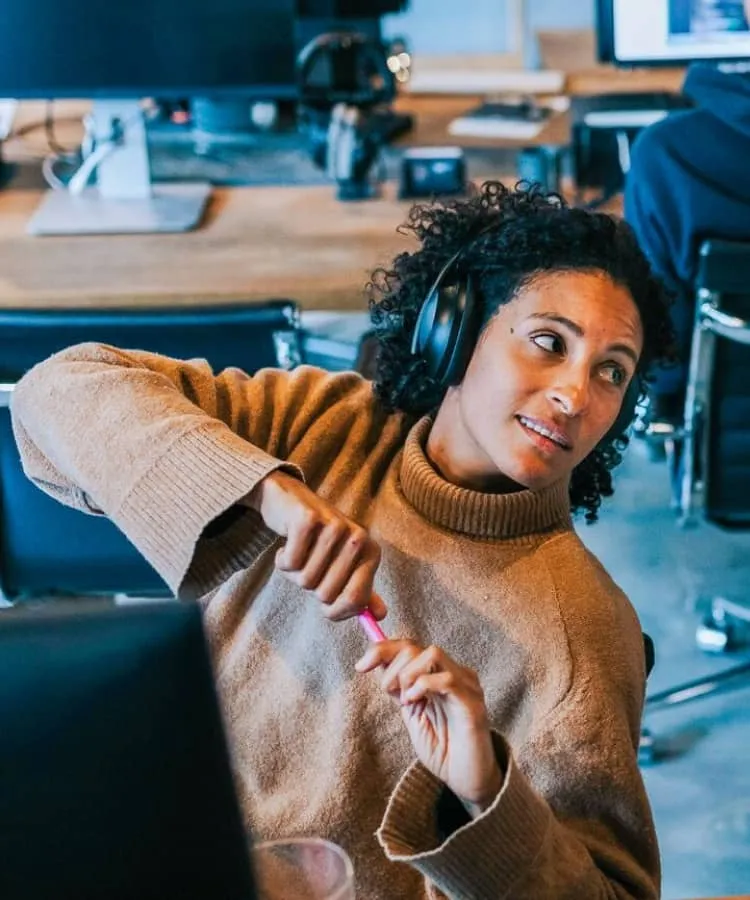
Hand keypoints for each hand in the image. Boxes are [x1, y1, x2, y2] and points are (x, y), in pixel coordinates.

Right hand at [245, 471, 385, 621]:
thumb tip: (381, 616)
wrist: (291, 501)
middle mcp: (358, 538)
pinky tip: (287, 545)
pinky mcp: (307, 519)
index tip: (325, 607)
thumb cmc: (318, 540)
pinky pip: (290, 563)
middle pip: (326, 594)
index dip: (335, 612)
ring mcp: (334, 526)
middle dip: (311, 587)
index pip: (355, 600)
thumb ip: (360, 590)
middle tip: (309, 565)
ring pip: (306, 580)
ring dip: (294, 573)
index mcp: (371, 552)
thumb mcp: (344, 564)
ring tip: (298, 554)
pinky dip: (282, 560)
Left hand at [355, 640, 503, 814]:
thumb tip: (376, 663)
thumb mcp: (412, 715)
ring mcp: (466, 686)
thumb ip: (399, 689)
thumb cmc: (442, 750)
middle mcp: (455, 673)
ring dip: (408, 674)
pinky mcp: (472, 704)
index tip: (361, 666)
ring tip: (405, 699)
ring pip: (432, 654)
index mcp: (440, 675)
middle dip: (391, 667)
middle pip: (416, 647)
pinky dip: (423, 686)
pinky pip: (447, 680)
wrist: (467, 780)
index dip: (382, 649)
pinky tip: (415, 703)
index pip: (410, 645)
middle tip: (389, 692)